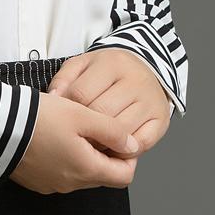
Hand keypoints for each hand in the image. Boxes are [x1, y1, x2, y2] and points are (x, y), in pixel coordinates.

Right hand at [7, 90, 139, 194]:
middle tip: (96, 127)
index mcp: (86, 170)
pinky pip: (59, 172)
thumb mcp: (82, 115)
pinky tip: (53, 136)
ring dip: (83, 155)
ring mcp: (51, 184)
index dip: (128, 157)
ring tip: (72, 128)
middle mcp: (70, 184)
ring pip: (80, 173)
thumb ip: (112, 130)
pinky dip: (63, 157)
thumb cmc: (40, 119)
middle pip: (102, 175)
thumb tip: (132, 145)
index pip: (124, 176)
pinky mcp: (35, 180)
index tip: (120, 137)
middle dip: (105, 154)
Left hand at [45, 48, 173, 155]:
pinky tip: (112, 147)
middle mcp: (135, 81)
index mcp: (112, 63)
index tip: (64, 117)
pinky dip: (124, 151)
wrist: (145, 68)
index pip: (82, 93)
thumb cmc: (108, 71)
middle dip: (84, 129)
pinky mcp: (161, 120)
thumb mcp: (83, 65)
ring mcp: (150, 101)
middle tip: (75, 135)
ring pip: (121, 131)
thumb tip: (53, 99)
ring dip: (102, 143)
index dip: (68, 110)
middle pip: (101, 114)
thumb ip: (64, 79)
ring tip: (91, 143)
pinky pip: (141, 144)